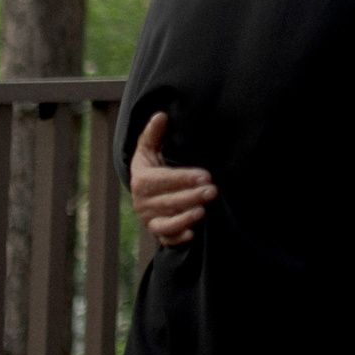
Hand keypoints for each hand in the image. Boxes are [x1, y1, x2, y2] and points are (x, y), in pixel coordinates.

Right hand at [130, 112, 214, 246]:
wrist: (144, 193)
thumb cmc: (151, 167)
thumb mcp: (148, 150)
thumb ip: (153, 134)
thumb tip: (161, 115)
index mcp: (142, 180)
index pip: (162, 180)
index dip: (183, 178)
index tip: (205, 176)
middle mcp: (143, 202)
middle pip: (167, 201)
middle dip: (190, 196)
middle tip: (213, 191)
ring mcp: (150, 219)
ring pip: (166, 222)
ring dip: (185, 217)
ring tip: (203, 210)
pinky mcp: (158, 233)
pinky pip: (166, 239)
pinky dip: (177, 238)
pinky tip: (192, 233)